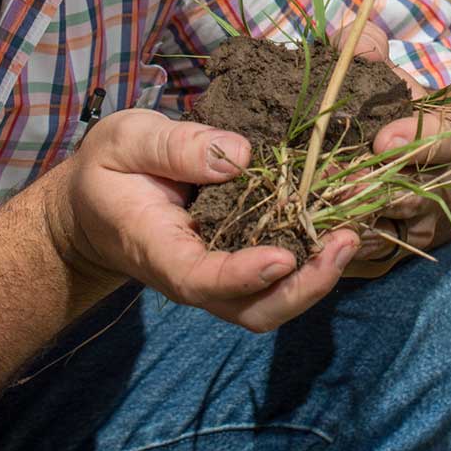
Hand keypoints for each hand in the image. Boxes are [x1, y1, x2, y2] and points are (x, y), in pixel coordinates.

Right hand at [49, 108, 360, 331]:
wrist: (96, 203)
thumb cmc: (109, 170)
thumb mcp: (126, 141)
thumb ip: (175, 147)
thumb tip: (239, 156)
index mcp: (159, 251)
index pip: (201, 280)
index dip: (244, 275)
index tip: (283, 257)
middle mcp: (195, 276)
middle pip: (254, 309)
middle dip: (305, 287)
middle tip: (344, 241)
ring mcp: (222, 275)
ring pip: (275, 299)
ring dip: (320, 273)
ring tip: (353, 230)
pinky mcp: (242, 258)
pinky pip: (282, 272)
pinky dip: (315, 254)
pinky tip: (342, 218)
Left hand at [325, 21, 450, 279]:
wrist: (385, 150)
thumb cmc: (380, 102)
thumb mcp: (373, 70)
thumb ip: (366, 47)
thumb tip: (357, 30)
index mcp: (441, 131)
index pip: (445, 138)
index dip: (418, 141)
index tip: (383, 139)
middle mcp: (441, 178)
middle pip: (422, 189)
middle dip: (380, 186)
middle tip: (340, 181)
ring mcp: (422, 214)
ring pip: (399, 223)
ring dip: (361, 217)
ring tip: (322, 208)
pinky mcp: (398, 243)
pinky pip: (382, 251)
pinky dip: (354, 244)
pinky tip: (322, 235)